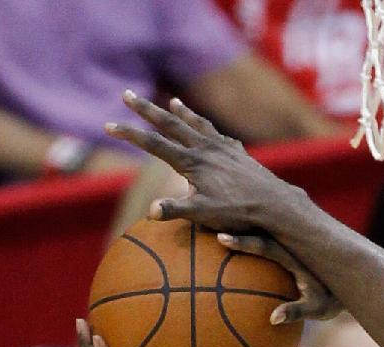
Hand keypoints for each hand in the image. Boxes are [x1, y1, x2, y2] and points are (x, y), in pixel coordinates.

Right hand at [106, 91, 306, 243]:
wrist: (275, 204)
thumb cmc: (239, 214)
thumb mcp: (205, 216)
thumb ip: (177, 211)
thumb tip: (150, 211)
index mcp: (192, 162)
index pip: (153, 144)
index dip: (129, 135)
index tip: (108, 126)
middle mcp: (205, 148)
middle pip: (169, 124)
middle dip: (146, 110)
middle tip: (126, 95)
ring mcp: (222, 147)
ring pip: (195, 123)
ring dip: (180, 112)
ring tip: (171, 101)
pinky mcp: (238, 152)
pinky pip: (217, 134)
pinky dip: (206, 127)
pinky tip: (208, 130)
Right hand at [213, 232, 337, 326]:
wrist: (350, 281)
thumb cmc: (332, 299)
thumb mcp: (317, 308)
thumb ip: (296, 311)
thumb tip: (272, 318)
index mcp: (292, 256)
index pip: (263, 245)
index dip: (242, 242)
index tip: (221, 238)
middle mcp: (286, 244)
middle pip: (253, 228)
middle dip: (230, 224)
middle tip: (204, 223)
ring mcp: (284, 243)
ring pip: (255, 229)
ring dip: (235, 225)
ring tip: (209, 223)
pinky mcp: (283, 247)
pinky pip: (261, 238)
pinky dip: (244, 236)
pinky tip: (224, 237)